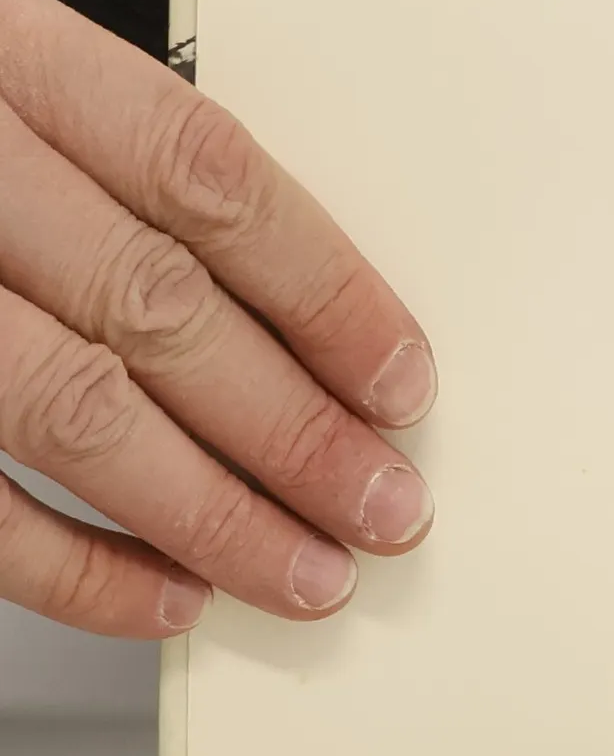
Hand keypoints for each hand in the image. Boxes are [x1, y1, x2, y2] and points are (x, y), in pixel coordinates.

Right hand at [0, 0, 434, 637]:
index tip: (403, 378)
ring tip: (304, 571)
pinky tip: (161, 598)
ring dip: (207, 511)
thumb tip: (289, 308)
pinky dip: (68, 563)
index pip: (206, 174)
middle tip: (386, 505)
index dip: (324, 286)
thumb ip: (101, 157)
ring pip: (69, 409)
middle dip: (292, 424)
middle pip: (155, 307)